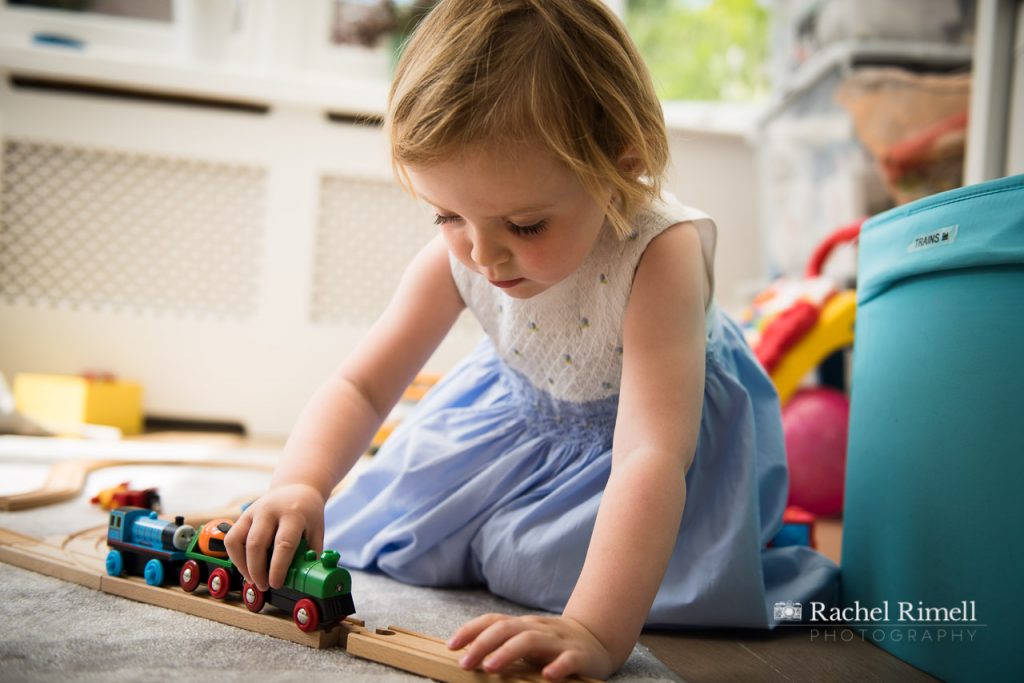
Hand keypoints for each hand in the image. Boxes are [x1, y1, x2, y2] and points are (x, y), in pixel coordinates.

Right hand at [224, 483, 325, 591]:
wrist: (297, 489)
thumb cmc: (307, 514)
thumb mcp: (316, 531)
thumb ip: (309, 555)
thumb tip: (302, 581)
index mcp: (294, 513)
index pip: (284, 543)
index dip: (278, 567)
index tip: (276, 584)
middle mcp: (270, 510)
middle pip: (256, 544)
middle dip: (257, 571)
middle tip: (264, 586)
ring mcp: (253, 511)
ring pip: (236, 541)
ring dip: (242, 566)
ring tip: (254, 579)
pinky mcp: (242, 516)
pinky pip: (231, 539)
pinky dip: (236, 557)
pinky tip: (247, 567)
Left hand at [448, 613, 615, 681]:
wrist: (597, 640)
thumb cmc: (552, 645)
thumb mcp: (527, 640)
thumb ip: (503, 645)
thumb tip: (467, 655)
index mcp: (524, 626)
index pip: (493, 621)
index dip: (471, 630)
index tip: (451, 645)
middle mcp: (538, 629)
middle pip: (507, 628)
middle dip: (482, 643)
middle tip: (465, 662)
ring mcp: (558, 642)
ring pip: (531, 640)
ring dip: (508, 652)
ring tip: (491, 667)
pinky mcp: (579, 656)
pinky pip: (568, 660)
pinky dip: (557, 666)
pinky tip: (547, 676)